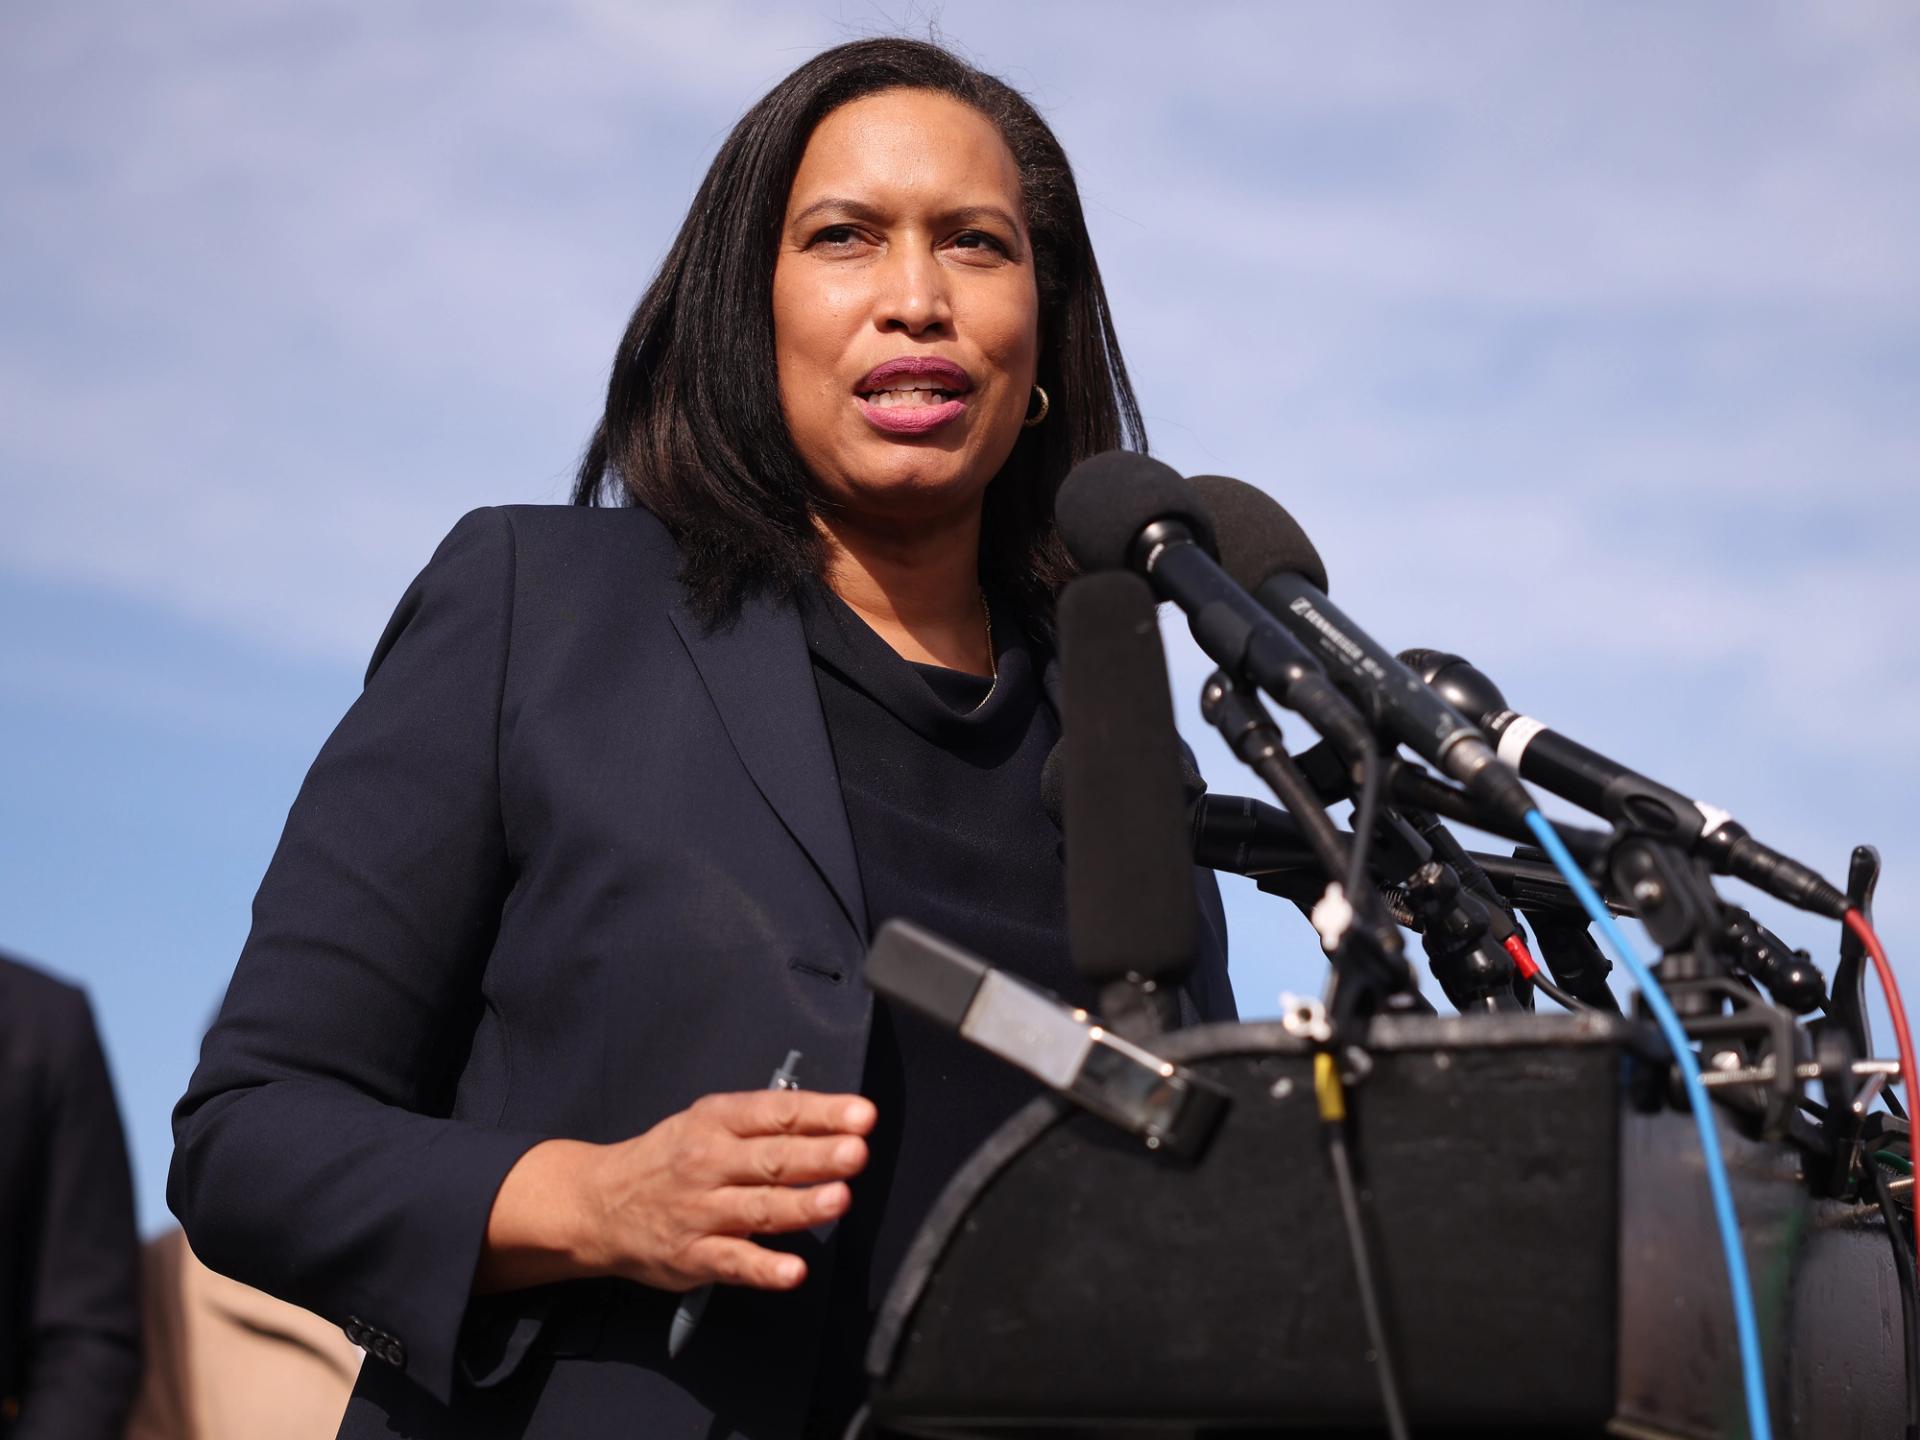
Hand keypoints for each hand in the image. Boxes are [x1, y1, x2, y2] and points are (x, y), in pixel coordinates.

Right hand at [476, 1091, 874, 1295]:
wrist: (598, 1203)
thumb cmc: (668, 1159)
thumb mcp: (705, 1122)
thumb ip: (762, 1123)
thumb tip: (831, 1122)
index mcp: (717, 1121)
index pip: (776, 1113)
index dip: (822, 1113)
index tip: (862, 1115)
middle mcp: (710, 1162)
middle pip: (771, 1158)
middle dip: (817, 1155)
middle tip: (856, 1152)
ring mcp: (701, 1211)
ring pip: (758, 1208)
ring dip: (800, 1205)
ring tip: (838, 1200)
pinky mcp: (693, 1255)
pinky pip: (733, 1262)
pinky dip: (764, 1269)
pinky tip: (792, 1271)